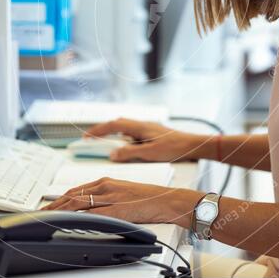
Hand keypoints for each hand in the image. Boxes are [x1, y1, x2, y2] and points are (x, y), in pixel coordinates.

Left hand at [41, 177, 203, 225]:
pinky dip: (78, 216)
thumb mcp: (123, 194)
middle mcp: (105, 185)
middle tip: (38, 212)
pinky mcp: (118, 208)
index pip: (75, 189)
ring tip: (46, 217)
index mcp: (106, 181)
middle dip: (53, 204)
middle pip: (72, 194)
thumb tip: (89, 208)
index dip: (58, 198)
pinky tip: (68, 220)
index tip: (46, 205)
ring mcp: (111, 196)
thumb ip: (106, 199)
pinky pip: (93, 212)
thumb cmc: (148, 198)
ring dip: (59, 209)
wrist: (167, 200)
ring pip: (78, 201)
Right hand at [84, 118, 211, 162]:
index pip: (113, 125)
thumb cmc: (175, 148)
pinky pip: (132, 133)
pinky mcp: (151, 134)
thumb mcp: (150, 153)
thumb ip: (130, 153)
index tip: (86, 137)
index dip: (98, 130)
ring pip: (124, 128)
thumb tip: (113, 154)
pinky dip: (123, 138)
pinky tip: (123, 147)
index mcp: (139, 126)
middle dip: (102, 130)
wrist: (192, 144)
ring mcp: (146, 128)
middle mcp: (142, 124)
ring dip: (112, 134)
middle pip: (117, 124)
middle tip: (90, 139)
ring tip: (103, 143)